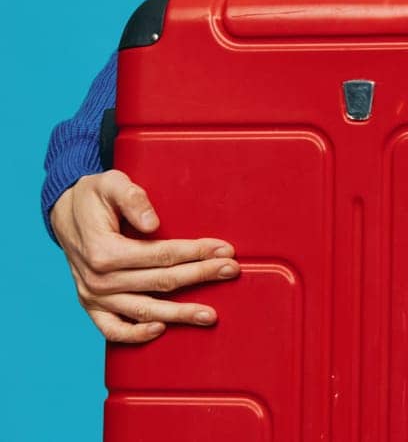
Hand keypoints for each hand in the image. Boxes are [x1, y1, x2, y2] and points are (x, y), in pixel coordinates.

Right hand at [49, 170, 237, 341]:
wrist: (64, 215)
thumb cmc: (93, 197)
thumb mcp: (110, 184)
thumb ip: (132, 199)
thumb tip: (153, 223)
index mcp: (104, 250)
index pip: (161, 254)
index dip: (196, 252)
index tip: (225, 250)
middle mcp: (98, 279)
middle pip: (161, 282)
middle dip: (200, 275)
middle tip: (232, 270)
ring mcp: (93, 296)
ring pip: (143, 310)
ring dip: (179, 314)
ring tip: (210, 315)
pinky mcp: (91, 306)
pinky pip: (112, 329)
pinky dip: (136, 334)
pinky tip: (161, 329)